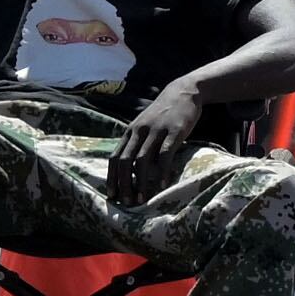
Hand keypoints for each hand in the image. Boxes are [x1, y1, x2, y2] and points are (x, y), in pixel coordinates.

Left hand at [108, 80, 204, 201]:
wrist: (183, 92)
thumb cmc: (163, 114)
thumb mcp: (144, 126)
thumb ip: (137, 144)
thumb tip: (129, 170)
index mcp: (130, 131)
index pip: (115, 157)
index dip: (112, 177)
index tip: (111, 195)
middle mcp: (139, 131)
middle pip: (125, 161)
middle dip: (123, 183)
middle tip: (126, 203)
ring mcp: (156, 131)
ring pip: (142, 160)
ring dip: (140, 181)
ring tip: (141, 199)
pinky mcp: (174, 131)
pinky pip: (165, 154)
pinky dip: (162, 171)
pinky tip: (162, 185)